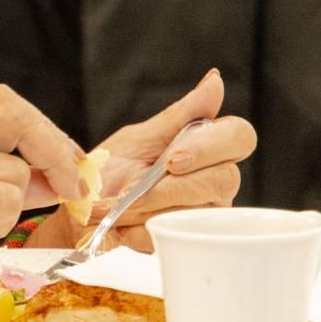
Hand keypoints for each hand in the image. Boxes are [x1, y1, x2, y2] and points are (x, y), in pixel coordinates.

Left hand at [28, 70, 252, 252]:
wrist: (80, 208)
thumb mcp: (140, 137)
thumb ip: (180, 115)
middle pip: (225, 179)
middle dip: (169, 186)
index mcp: (208, 148)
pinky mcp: (186, 241)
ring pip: (197, 212)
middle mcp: (215, 180)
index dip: (211, 147)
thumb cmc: (112, 169)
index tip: (172, 158)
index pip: (241, 136)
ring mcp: (206, 214)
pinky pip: (173, 236)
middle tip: (132, 189)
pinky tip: (123, 224)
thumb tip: (216, 80)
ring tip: (118, 203)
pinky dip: (138, 229)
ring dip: (146, 207)